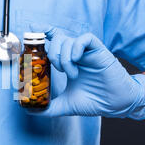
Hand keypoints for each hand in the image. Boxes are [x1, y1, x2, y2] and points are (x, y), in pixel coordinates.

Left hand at [29, 32, 144, 118]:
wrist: (116, 105)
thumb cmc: (94, 101)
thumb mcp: (65, 105)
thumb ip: (48, 107)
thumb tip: (29, 110)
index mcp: (68, 62)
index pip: (55, 41)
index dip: (43, 35)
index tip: (31, 35)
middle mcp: (77, 55)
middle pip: (59, 38)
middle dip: (51, 51)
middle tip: (54, 68)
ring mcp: (88, 53)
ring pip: (69, 39)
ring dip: (64, 57)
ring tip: (71, 74)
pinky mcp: (100, 52)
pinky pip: (86, 39)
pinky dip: (76, 49)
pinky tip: (76, 63)